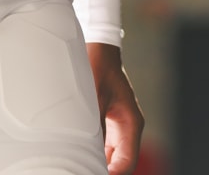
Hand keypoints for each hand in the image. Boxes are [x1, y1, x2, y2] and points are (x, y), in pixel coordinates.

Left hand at [87, 43, 143, 174]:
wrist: (97, 46)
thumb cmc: (98, 67)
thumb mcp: (94, 99)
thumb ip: (95, 128)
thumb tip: (89, 153)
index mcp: (131, 123)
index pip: (127, 163)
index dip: (112, 174)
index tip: (92, 172)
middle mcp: (128, 126)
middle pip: (120, 162)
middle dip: (104, 169)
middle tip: (82, 168)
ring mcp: (119, 124)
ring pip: (111, 154)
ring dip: (98, 161)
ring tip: (78, 163)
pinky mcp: (108, 120)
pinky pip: (103, 144)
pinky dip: (93, 150)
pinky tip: (77, 151)